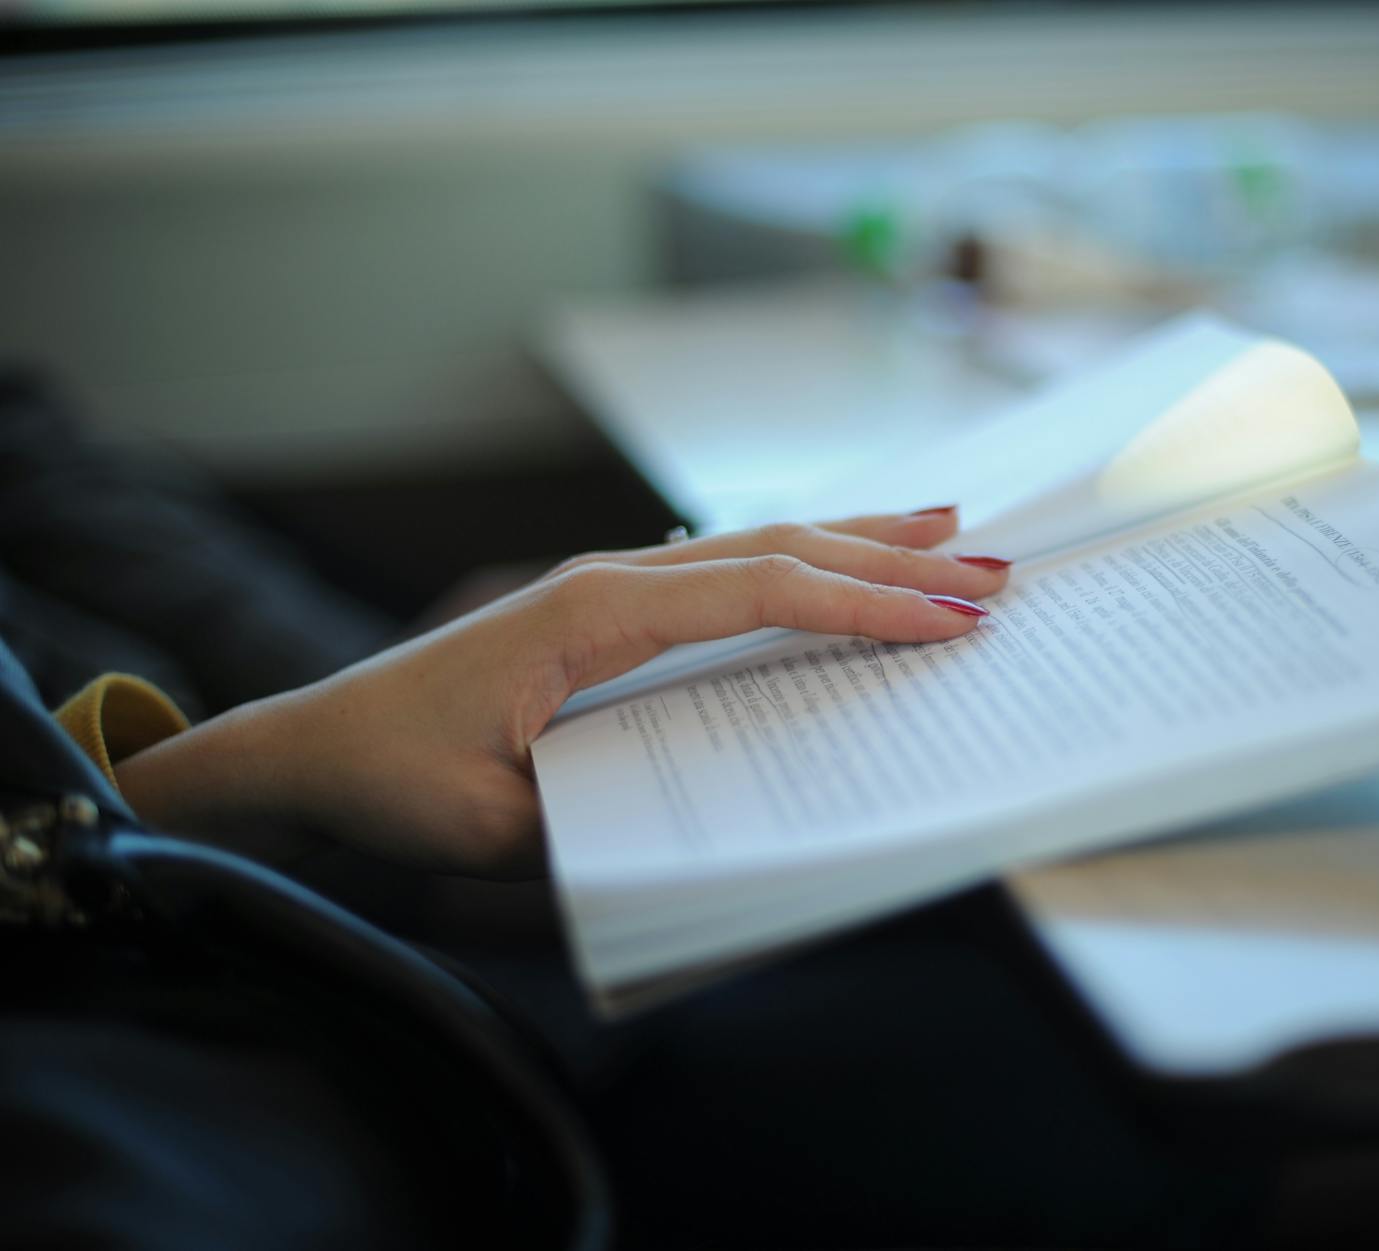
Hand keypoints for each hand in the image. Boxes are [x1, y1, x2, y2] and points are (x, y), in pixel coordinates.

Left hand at [113, 508, 1009, 877]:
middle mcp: (611, 578)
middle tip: (991, 572)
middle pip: (778, 548)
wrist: (313, 746)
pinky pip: (727, 566)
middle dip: (891, 560)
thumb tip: (703, 833)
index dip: (862, 605)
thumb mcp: (492, 827)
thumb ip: (596, 825)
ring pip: (758, 542)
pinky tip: (835, 556)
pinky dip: (801, 556)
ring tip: (948, 524)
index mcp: (592, 613)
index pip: (759, 593)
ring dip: (857, 537)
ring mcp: (611, 583)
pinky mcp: (609, 605)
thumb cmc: (392, 779)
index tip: (949, 621)